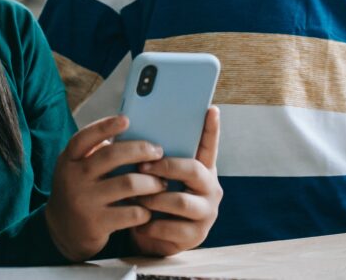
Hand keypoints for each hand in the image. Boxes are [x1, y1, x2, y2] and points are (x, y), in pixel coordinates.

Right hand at [45, 115, 167, 261]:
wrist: (62, 231)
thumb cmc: (79, 189)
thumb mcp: (77, 168)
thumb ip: (95, 152)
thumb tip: (129, 134)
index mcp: (69, 159)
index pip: (85, 137)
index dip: (105, 126)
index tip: (126, 120)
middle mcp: (74, 178)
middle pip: (111, 156)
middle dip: (140, 150)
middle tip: (158, 152)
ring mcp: (85, 201)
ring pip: (128, 184)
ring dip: (151, 182)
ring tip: (162, 182)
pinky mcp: (96, 224)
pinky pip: (130, 213)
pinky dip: (145, 209)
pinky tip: (150, 207)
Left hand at [130, 106, 221, 255]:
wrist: (151, 236)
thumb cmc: (152, 195)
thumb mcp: (156, 174)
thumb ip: (155, 155)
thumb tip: (134, 128)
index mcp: (202, 168)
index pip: (208, 145)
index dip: (211, 128)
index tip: (211, 108)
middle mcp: (210, 188)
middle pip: (193, 170)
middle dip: (165, 166)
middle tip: (142, 165)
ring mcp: (206, 213)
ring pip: (180, 200)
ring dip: (153, 197)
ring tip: (135, 196)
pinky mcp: (196, 236)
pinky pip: (171, 227)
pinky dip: (150, 224)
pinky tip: (139, 222)